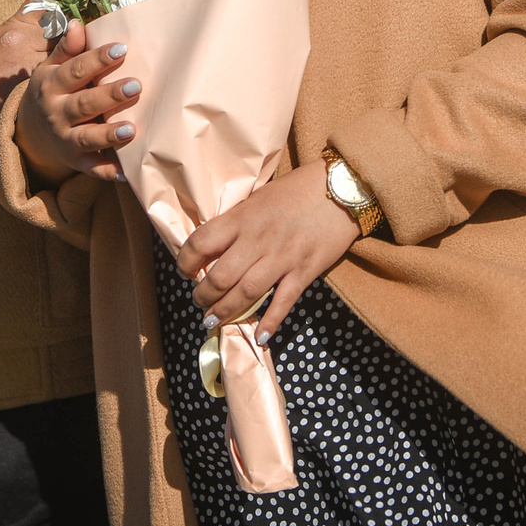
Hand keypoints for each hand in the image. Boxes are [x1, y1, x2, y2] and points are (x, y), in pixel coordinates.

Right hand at [15, 22, 140, 183]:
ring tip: (131, 128)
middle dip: (108, 95)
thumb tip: (77, 24)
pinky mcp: (75, 161)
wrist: (30, 132)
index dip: (98, 59)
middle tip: (135, 85)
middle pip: (83, 104)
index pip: (75, 70)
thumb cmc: (52, 91)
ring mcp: (65, 139)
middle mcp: (56, 113)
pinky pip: (92, 169)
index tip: (121, 49)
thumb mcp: (52, 68)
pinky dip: (108, 172)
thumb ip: (66, 48)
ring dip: (108, 135)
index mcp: (51, 85)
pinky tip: (126, 171)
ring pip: (86, 138)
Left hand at [173, 161, 358, 340]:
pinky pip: (284, 302)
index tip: (184, 271)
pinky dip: (270, 321)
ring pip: (246, 293)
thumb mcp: (259, 197)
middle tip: (199, 303)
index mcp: (242, 218)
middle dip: (203, 296)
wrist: (341, 189)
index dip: (185, 261)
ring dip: (225, 312)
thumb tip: (216, 243)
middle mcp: (258, 240)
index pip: (202, 243)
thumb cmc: (297, 189)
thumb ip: (239, 220)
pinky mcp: (305, 271)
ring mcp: (282, 258)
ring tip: (213, 321)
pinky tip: (260, 336)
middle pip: (220, 276)